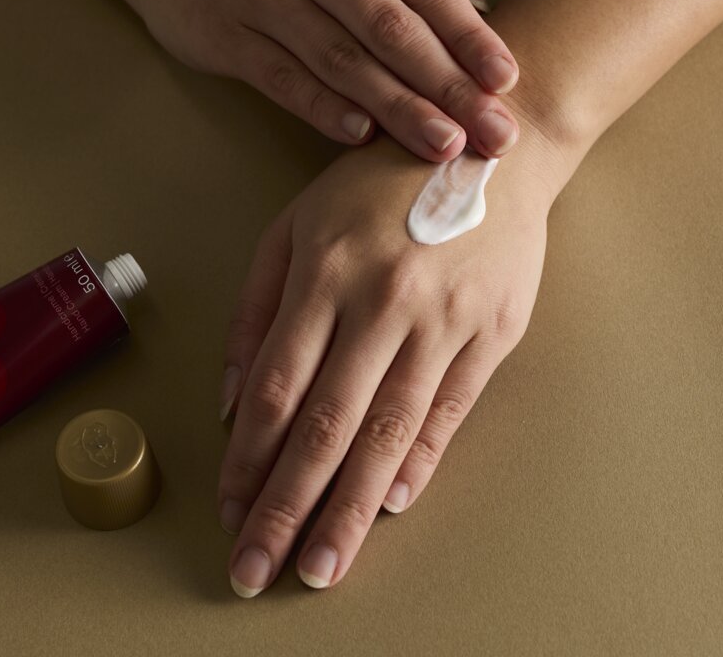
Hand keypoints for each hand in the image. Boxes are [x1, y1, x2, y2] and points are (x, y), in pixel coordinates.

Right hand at [83, 0, 519, 160]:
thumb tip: (477, 1)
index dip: (469, 37)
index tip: (507, 81)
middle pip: (392, 29)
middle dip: (449, 85)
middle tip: (492, 132)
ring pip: (342, 58)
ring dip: (398, 106)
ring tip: (443, 146)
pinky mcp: (226, 36)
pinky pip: (282, 78)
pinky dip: (323, 108)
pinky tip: (359, 137)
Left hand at [216, 115, 565, 595]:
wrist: (489, 151)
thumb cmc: (377, 186)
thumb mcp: (295, 225)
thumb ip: (255, 308)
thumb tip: (230, 400)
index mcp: (326, 271)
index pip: (274, 387)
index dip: (247, 458)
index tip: (230, 508)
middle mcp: (384, 301)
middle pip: (325, 424)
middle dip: (286, 506)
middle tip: (257, 571)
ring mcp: (444, 320)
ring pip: (389, 432)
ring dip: (349, 507)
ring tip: (322, 565)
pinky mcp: (492, 333)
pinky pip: (449, 411)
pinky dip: (418, 462)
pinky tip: (388, 503)